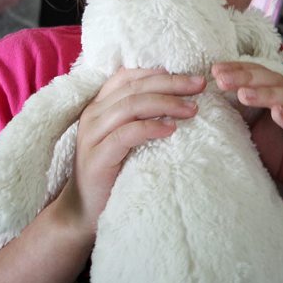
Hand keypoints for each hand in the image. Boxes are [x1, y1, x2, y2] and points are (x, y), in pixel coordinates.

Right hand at [59, 68, 205, 232]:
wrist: (82, 209)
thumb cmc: (111, 171)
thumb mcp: (124, 137)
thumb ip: (138, 117)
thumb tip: (177, 99)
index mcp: (100, 105)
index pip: (128, 76)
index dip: (159, 73)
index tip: (190, 76)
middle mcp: (93, 114)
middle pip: (135, 88)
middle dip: (171, 84)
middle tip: (200, 86)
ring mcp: (93, 134)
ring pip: (131, 106)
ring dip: (166, 103)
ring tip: (192, 109)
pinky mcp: (97, 156)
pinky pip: (126, 134)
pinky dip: (150, 127)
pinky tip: (171, 129)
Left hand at [212, 62, 282, 209]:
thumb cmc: (276, 153)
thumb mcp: (250, 130)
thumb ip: (236, 112)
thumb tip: (205, 98)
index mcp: (278, 95)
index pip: (258, 74)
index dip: (238, 69)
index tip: (214, 69)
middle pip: (272, 80)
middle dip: (246, 77)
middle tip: (222, 79)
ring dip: (266, 94)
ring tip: (243, 94)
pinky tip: (277, 113)